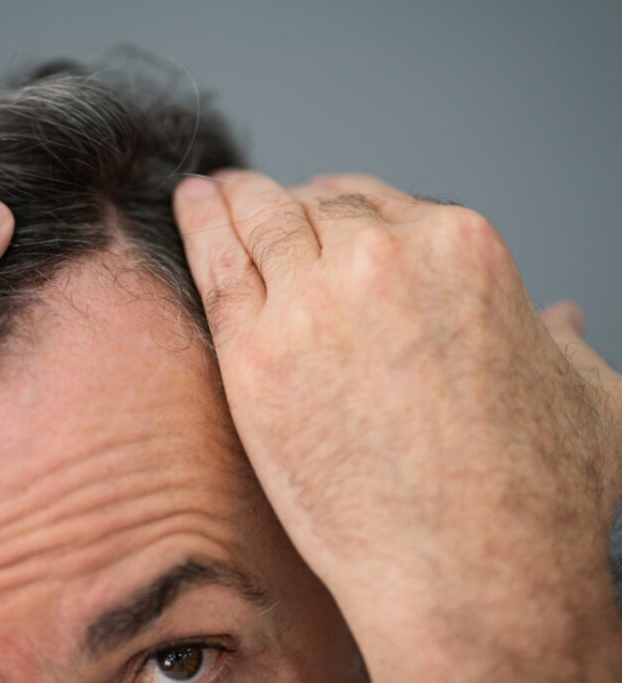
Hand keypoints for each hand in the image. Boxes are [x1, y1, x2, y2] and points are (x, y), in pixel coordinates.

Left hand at [174, 171, 621, 680]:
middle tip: (267, 218)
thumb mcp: (590, 394)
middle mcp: (384, 257)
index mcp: (462, 248)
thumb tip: (563, 322)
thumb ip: (566, 343)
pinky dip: (199, 221)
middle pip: (316, 207)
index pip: (380, 204)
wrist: (472, 573)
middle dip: (294, 212)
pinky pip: (216, 260)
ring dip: (236, 200)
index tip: (328, 227)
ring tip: (213, 193)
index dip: (348, 215)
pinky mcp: (256, 351)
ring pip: (261, 219)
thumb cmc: (538, 497)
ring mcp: (312, 301)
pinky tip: (190, 202)